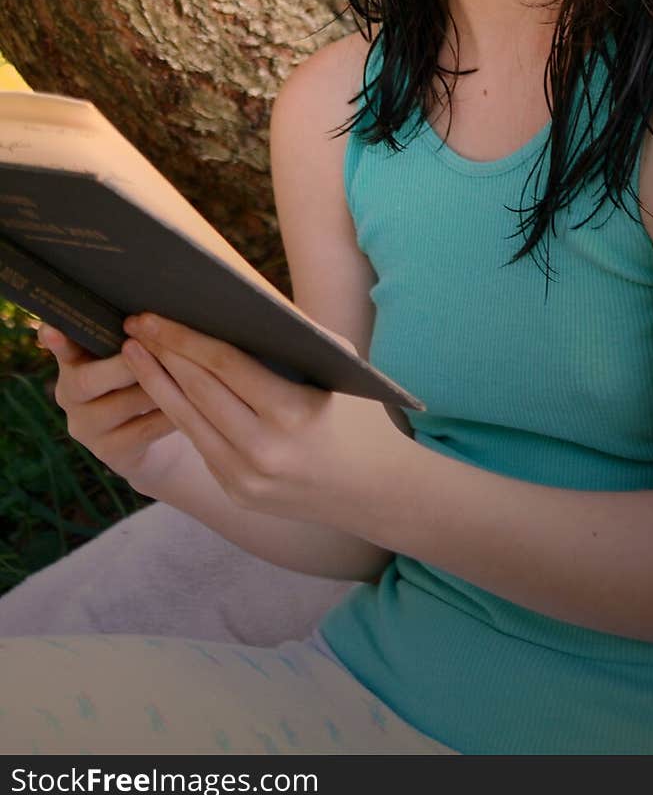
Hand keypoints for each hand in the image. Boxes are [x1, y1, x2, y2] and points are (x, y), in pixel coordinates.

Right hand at [40, 325, 179, 492]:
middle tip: (153, 346)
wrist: (151, 437)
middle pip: (89, 380)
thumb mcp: (128, 357)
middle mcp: (70, 397)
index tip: (52, 330)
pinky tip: (192, 404)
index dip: (57, 343)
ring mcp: (87, 428)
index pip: (62, 351)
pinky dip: (168, 415)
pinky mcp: (110, 453)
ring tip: (183, 372)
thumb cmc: (141, 380)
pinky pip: (143, 431)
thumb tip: (145, 314)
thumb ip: (127, 337)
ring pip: (121, 405)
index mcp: (72, 365)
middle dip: (125, 363)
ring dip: (154, 387)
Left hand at [120, 314, 411, 528]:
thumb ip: (295, 336)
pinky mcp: (237, 492)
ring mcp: (247, 478)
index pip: (225, 365)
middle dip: (162, 353)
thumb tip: (239, 301)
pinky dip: (177, 412)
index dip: (183, 337)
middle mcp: (265, 450)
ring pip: (187, 420)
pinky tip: (161, 387)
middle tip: (135, 324)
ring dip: (155, 382)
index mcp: (293, 413)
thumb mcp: (339, 367)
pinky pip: (201, 444)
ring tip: (134, 352)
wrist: (375, 490)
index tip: (153, 315)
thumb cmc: (359, 415)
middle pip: (198, 389)